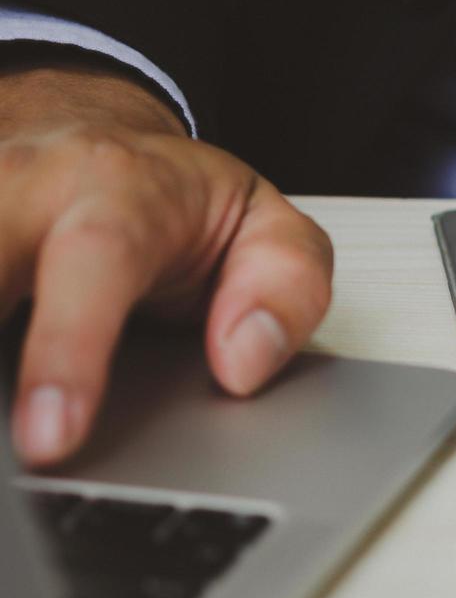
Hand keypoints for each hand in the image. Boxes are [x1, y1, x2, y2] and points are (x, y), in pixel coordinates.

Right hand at [0, 57, 331, 465]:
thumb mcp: (268, 229)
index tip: (48, 439)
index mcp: (122, 186)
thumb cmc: (183, 207)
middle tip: (1, 453)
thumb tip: (240, 367)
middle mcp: (24, 186)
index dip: (65, 351)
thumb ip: (285, 290)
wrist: (100, 143)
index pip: (93, 259)